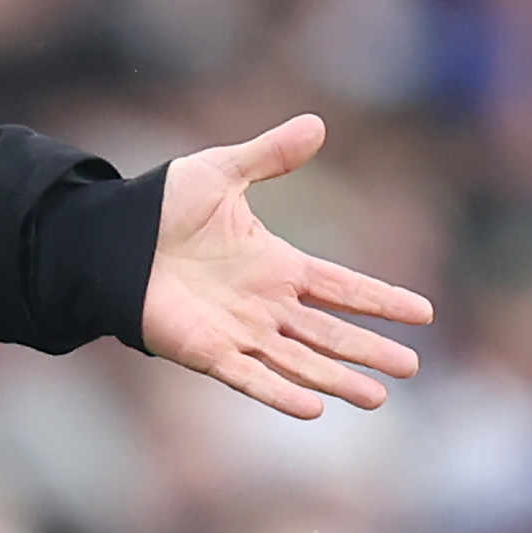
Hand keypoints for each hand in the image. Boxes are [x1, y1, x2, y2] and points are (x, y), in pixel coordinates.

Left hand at [141, 114, 433, 419]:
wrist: (108, 238)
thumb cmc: (160, 207)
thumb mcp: (220, 173)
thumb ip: (269, 156)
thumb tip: (317, 123)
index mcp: (276, 265)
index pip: (341, 286)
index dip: (380, 300)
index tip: (423, 314)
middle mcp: (265, 304)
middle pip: (329, 333)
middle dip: (369, 351)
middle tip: (411, 368)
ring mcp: (239, 331)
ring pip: (299, 362)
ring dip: (336, 379)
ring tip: (377, 398)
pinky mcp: (206, 351)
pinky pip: (250, 377)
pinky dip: (280, 393)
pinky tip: (314, 409)